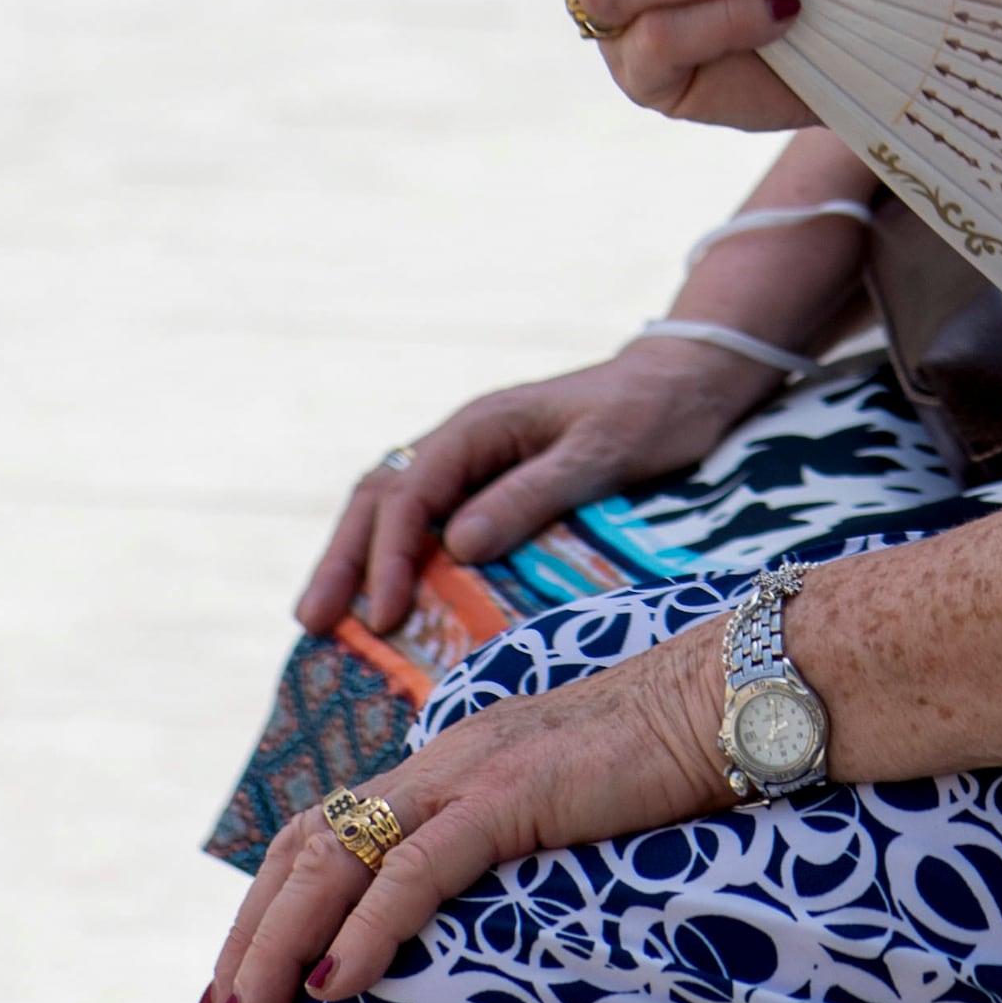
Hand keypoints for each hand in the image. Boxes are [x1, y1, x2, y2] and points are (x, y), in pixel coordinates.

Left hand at [198, 606, 736, 1002]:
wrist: (728, 697)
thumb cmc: (666, 763)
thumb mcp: (564, 808)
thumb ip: (508, 843)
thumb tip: (476, 915)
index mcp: (444, 767)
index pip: (327, 831)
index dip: (273, 903)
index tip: (245, 977)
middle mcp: (437, 764)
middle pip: (308, 846)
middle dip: (252, 936)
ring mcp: (470, 774)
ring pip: (339, 857)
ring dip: (280, 943)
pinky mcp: (512, 793)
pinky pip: (418, 867)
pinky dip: (366, 926)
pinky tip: (336, 984)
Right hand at [297, 336, 790, 636]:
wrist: (689, 380)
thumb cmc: (653, 413)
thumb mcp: (602, 453)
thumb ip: (532, 495)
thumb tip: (455, 546)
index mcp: (482, 426)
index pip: (412, 494)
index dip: (390, 556)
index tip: (383, 616)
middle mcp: (466, 441)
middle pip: (381, 498)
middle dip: (344, 559)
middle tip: (312, 621)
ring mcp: (475, 461)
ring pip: (394, 507)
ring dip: (357, 558)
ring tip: (325, 617)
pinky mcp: (492, 483)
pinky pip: (427, 519)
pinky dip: (395, 556)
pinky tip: (385, 595)